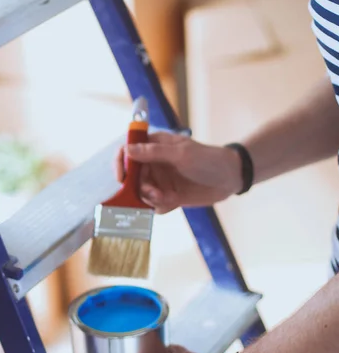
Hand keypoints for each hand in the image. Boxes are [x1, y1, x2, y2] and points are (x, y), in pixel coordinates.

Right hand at [117, 132, 242, 213]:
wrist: (231, 178)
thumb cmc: (208, 159)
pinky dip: (161, 205)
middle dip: (140, 187)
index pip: (127, 152)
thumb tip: (128, 150)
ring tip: (168, 198)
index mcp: (154, 146)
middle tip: (155, 193)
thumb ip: (154, 153)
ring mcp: (160, 180)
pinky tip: (175, 201)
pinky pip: (154, 204)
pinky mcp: (167, 195)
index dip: (121, 164)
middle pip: (132, 177)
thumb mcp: (181, 154)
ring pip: (141, 193)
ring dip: (151, 198)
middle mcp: (153, 163)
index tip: (122, 178)